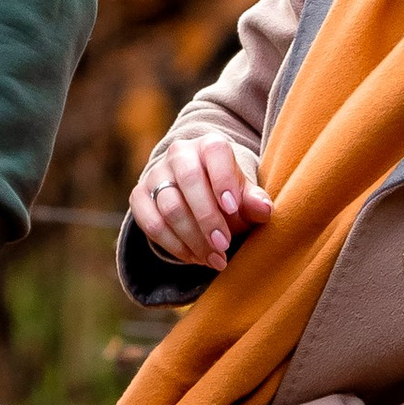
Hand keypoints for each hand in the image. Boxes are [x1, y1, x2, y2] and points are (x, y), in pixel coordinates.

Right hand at [130, 131, 270, 269]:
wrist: (196, 190)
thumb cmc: (228, 193)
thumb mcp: (245, 194)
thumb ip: (255, 201)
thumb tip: (265, 208)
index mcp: (209, 145)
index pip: (215, 152)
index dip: (223, 179)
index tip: (232, 207)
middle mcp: (179, 154)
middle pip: (189, 180)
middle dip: (207, 217)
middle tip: (223, 246)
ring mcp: (156, 174)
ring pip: (169, 206)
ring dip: (193, 238)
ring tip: (214, 259)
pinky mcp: (139, 195)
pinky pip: (151, 223)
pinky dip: (174, 245)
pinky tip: (194, 258)